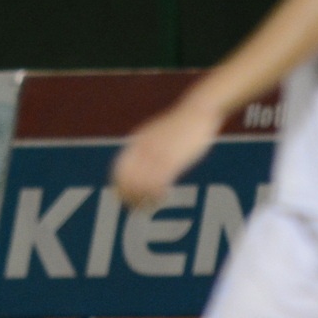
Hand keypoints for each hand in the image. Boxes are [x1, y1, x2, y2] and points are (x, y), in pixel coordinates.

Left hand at [111, 97, 225, 207]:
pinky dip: (157, 193)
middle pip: (128, 179)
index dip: (120, 187)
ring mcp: (157, 153)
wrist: (198, 110)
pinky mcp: (172, 158)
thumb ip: (147, 146)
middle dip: (130, 196)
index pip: (119, 169)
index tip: (124, 199)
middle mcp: (143, 148)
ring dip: (144, 197)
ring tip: (149, 205)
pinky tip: (163, 196)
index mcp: (137, 141)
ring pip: (142, 183)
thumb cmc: (180, 124)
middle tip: (137, 207)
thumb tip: (141, 162)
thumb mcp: (157, 133)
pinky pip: (159, 181)